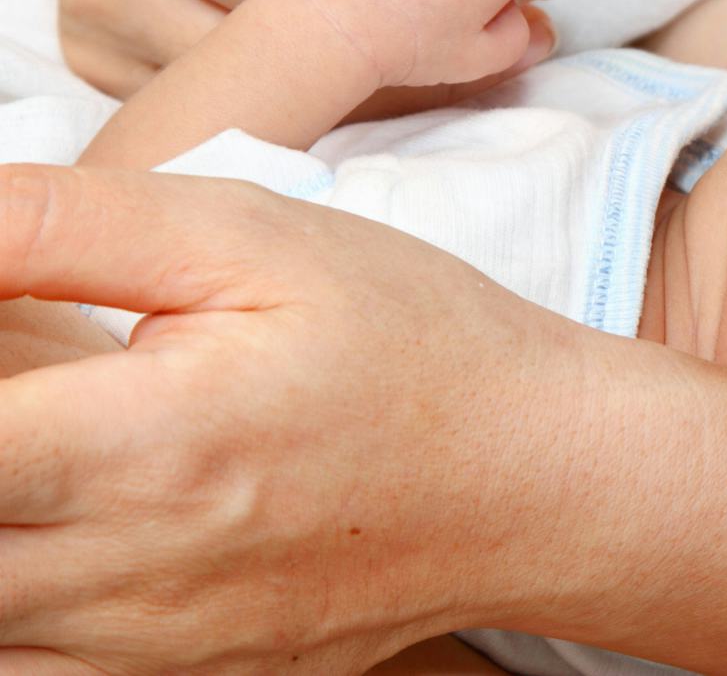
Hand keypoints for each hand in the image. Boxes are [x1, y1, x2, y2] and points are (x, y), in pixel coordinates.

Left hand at [0, 165, 598, 672]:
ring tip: (50, 456)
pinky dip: (22, 611)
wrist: (541, 478)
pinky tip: (66, 531)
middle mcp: (130, 576)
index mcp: (142, 446)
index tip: (1, 347)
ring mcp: (157, 654)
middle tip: (30, 398)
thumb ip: (67, 225)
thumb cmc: (413, 343)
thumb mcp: (254, 238)